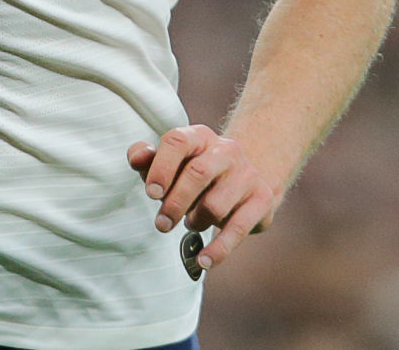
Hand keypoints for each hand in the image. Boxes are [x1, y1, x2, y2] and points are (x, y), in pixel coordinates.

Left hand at [126, 126, 278, 271]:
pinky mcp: (262, 200)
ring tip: (192, 222)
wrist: (245, 178)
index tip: (151, 193)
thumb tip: (136, 158)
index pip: (177, 141)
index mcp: (199, 137)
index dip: (161, 168)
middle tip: (162, 224)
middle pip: (198, 173)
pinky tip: (203, 261)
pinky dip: (219, 249)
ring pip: (215, 205)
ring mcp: (247, 174)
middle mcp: (226, 150)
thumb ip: (147, 159)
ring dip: (196, 221)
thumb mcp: (170, 163)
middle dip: (175, 203)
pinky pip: (238, 229)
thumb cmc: (195, 173)